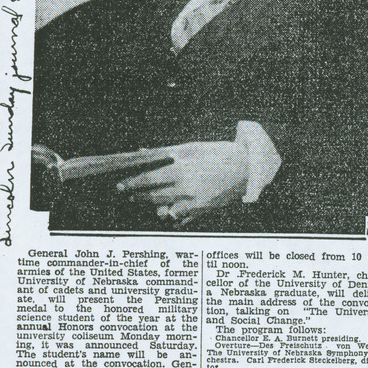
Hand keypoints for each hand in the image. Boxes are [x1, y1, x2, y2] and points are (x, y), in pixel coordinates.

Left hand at [116, 141, 248, 226]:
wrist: (247, 168)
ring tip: (148, 201)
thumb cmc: (217, 153)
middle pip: (153, 196)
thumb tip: (142, 153)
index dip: (131, 183)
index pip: (148, 179)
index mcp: (181, 170)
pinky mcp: (202, 211)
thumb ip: (164, 152)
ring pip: (164, 210)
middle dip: (139, 196)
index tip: (120, 186)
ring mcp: (194, 203)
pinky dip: (172, 216)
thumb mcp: (191, 148)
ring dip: (153, 206)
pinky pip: (180, 219)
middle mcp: (185, 189)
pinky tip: (168, 211)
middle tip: (130, 195)